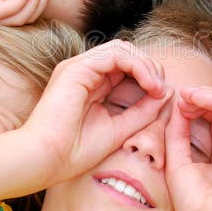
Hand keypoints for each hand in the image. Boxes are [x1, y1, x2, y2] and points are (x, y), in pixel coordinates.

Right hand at [19, 40, 171, 185]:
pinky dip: (137, 65)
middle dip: (150, 67)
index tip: (163, 97)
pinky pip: (115, 54)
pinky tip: (148, 84)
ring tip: (156, 86)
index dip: (149, 76)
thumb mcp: (119, 129)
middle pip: (126, 53)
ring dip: (145, 64)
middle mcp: (84, 72)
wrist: (45, 161)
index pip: (126, 67)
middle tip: (162, 90)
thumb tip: (167, 92)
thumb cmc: (74, 152)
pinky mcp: (77, 68)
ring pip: (122, 49)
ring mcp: (78, 67)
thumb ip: (142, 111)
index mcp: (91, 84)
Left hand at [165, 87, 211, 210]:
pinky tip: (198, 99)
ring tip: (188, 94)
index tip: (176, 101)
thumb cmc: (195, 207)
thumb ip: (178, 134)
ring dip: (209, 95)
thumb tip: (179, 106)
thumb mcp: (178, 162)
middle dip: (202, 97)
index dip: (195, 105)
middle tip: (181, 94)